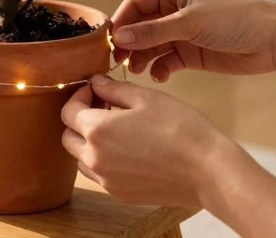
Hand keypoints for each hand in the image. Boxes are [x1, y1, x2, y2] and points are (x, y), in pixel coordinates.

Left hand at [59, 74, 235, 207]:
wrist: (207, 170)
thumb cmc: (180, 128)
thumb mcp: (146, 97)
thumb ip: (114, 89)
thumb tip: (96, 83)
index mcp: (96, 131)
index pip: (68, 112)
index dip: (79, 96)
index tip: (94, 90)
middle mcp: (95, 159)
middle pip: (69, 137)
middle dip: (79, 119)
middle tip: (104, 107)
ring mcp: (107, 180)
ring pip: (81, 159)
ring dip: (88, 142)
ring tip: (116, 129)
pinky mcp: (121, 194)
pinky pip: (100, 175)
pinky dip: (104, 161)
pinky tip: (128, 149)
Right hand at [110, 0, 275, 80]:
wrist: (272, 40)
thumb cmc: (234, 19)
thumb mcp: (190, 22)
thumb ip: (153, 31)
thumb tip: (119, 37)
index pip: (136, 4)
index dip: (121, 21)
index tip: (108, 40)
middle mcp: (175, 11)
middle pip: (140, 27)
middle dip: (128, 43)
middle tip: (117, 60)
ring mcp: (183, 34)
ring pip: (151, 46)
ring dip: (141, 58)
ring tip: (136, 70)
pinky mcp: (191, 54)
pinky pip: (166, 62)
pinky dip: (160, 70)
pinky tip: (160, 76)